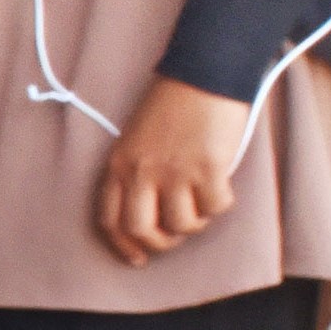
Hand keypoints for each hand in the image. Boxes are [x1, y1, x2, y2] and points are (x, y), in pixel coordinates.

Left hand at [97, 76, 252, 266]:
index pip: (110, 219)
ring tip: (201, 204)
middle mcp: (142, 171)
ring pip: (182, 224)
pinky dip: (220, 204)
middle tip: (175, 237)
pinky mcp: (208, 168)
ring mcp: (175, 171)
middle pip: (141, 229)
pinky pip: (215, 207)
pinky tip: (221, 187)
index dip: (123, 245)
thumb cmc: (172, 103)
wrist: (203, 72)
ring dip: (195, 222)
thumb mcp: (135, 138)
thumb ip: (135, 172)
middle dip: (160, 244)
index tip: (137, 257)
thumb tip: (151, 213)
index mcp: (119, 164)